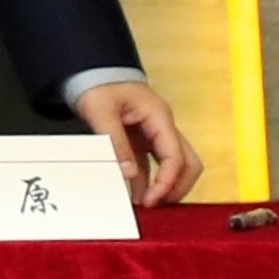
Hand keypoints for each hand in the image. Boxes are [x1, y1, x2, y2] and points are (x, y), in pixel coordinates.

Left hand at [78, 77, 203, 207]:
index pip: (175, 156)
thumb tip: (127, 172)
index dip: (167, 182)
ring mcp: (154, 134)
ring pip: (173, 166)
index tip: (152, 199)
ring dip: (163, 186)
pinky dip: (146, 181)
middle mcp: (162, 127)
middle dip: (177, 187)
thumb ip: (114, 141)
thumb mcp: (101, 111)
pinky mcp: (141, 140)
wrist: (91, 72)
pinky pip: (151, 165)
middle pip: (187, 163)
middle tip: (156, 206)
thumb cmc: (99, 84)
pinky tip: (133, 195)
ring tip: (144, 206)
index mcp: (159, 117)